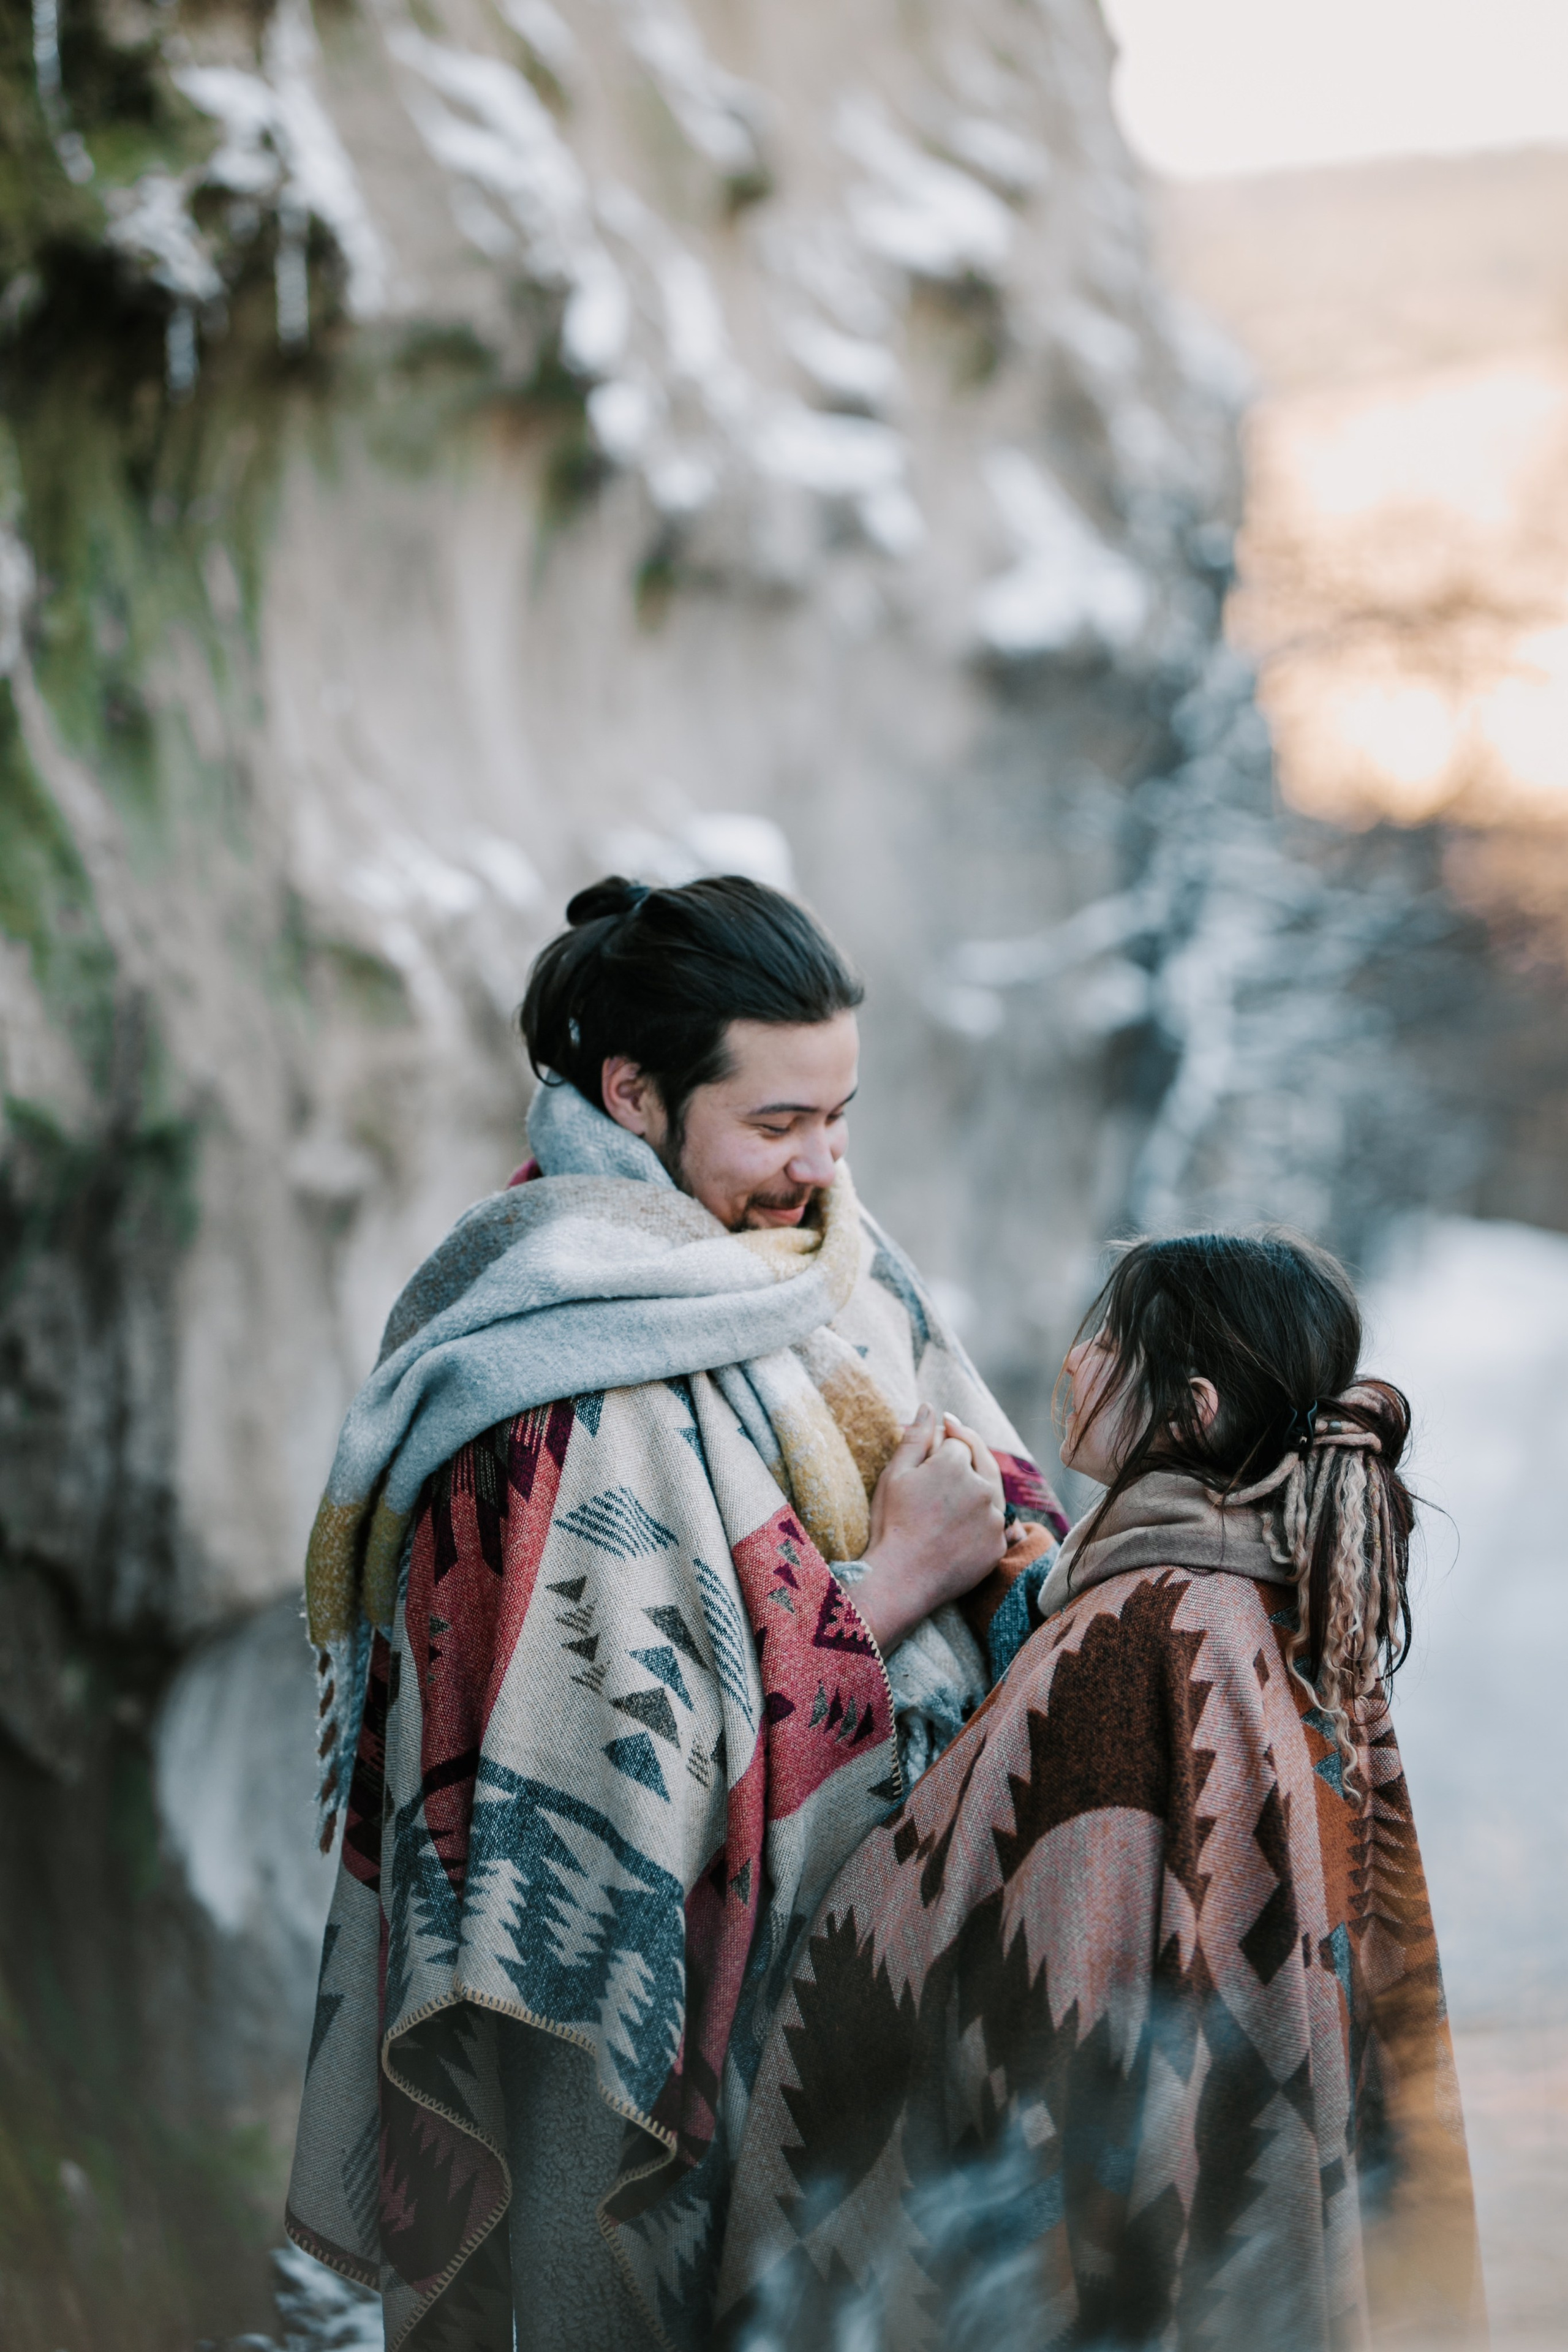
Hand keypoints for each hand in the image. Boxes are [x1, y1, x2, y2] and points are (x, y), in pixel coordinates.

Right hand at [851, 1405, 1008, 1655]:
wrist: (900, 1579)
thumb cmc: (891, 1523)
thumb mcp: (895, 1474)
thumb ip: (917, 1437)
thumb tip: (929, 1407)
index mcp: (957, 1463)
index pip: (956, 1442)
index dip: (943, 1444)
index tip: (930, 1449)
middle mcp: (983, 1487)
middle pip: (981, 1461)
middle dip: (966, 1456)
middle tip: (945, 1467)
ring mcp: (995, 1518)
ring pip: (990, 1491)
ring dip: (975, 1487)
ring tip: (948, 1499)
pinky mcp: (999, 1545)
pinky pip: (994, 1523)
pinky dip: (981, 1518)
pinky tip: (958, 1525)